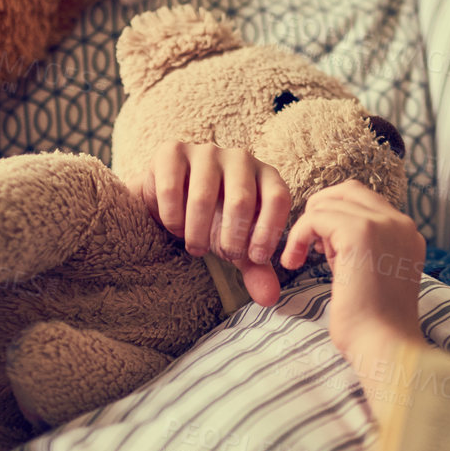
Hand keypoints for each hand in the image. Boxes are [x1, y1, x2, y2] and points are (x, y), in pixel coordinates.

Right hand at [130, 141, 291, 305]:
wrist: (173, 199)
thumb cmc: (216, 221)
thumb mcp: (239, 244)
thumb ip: (255, 267)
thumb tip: (270, 298)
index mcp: (266, 175)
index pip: (278, 198)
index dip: (269, 231)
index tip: (255, 258)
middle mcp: (240, 158)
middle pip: (241, 200)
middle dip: (230, 237)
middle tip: (220, 255)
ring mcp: (206, 151)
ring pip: (203, 197)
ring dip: (198, 232)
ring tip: (196, 246)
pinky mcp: (172, 152)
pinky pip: (171, 189)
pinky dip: (173, 218)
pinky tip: (175, 226)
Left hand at [278, 181, 427, 373]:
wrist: (385, 347)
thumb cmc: (373, 326)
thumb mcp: (373, 278)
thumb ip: (362, 251)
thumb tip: (330, 238)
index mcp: (407, 233)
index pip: (365, 201)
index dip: (336, 217)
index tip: (322, 248)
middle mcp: (400, 223)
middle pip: (348, 191)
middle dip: (319, 212)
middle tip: (306, 244)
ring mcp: (383, 225)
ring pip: (329, 202)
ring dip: (307, 227)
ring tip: (302, 258)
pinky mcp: (360, 233)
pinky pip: (315, 217)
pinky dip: (298, 236)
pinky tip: (295, 261)